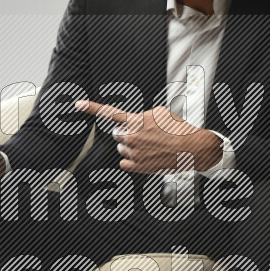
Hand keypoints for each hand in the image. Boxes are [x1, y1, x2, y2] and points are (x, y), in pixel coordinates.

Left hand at [75, 99, 222, 173]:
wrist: (192, 148)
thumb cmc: (179, 130)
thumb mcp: (161, 112)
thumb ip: (143, 115)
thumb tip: (136, 120)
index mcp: (137, 121)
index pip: (109, 113)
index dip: (91, 108)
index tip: (78, 104)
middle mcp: (132, 136)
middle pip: (117, 134)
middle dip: (126, 133)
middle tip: (142, 135)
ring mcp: (134, 152)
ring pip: (121, 148)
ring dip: (131, 146)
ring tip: (149, 146)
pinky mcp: (137, 166)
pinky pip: (124, 162)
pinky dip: (132, 160)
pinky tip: (145, 156)